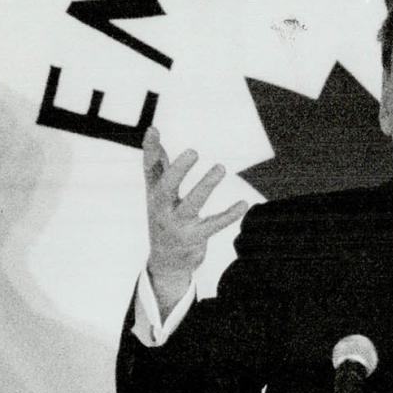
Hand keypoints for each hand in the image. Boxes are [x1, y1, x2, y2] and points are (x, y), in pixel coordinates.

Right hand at [142, 127, 246, 313]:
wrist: (165, 261)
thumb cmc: (164, 217)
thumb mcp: (158, 192)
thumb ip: (158, 165)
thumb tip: (152, 132)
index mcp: (153, 193)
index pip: (149, 169)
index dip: (151, 150)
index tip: (153, 130)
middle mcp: (161, 209)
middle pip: (165, 187)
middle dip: (178, 170)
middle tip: (194, 151)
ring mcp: (177, 225)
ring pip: (191, 204)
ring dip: (206, 185)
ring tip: (220, 168)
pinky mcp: (194, 238)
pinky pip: (213, 225)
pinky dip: (229, 215)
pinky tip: (243, 204)